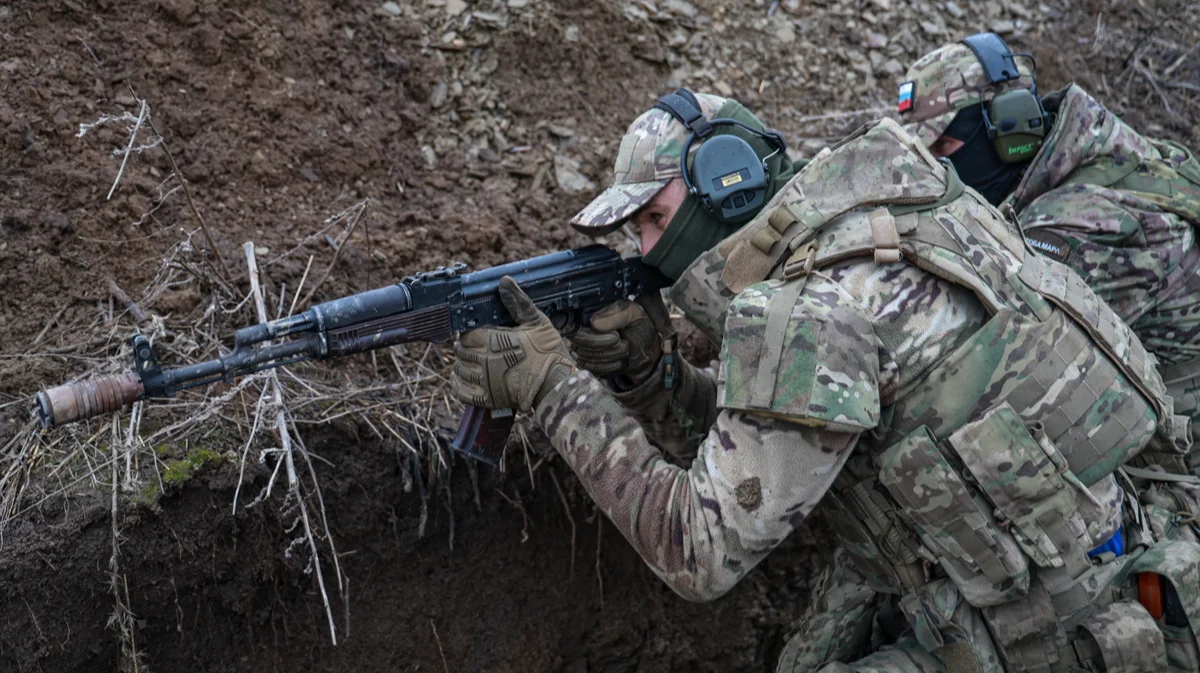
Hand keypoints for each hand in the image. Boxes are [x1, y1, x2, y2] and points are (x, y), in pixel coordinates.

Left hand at [452, 276, 574, 411]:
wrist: (557, 386)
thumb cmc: (548, 353)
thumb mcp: (537, 322)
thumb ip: (518, 302)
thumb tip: (505, 281)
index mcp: (492, 340)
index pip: (466, 334)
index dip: (471, 333)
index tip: (479, 334)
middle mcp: (483, 361)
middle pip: (460, 351)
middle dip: (467, 348)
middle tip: (477, 347)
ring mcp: (483, 381)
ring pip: (459, 370)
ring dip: (463, 365)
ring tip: (472, 362)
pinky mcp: (486, 399)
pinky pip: (461, 392)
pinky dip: (459, 384)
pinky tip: (464, 378)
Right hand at [570, 299, 661, 382]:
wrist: (646, 345)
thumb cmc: (637, 325)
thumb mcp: (632, 313)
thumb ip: (615, 314)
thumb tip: (593, 323)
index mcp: (587, 316)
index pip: (576, 331)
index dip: (595, 338)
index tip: (616, 337)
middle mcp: (580, 332)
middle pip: (582, 347)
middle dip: (608, 348)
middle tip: (624, 342)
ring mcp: (582, 350)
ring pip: (588, 360)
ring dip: (612, 357)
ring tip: (624, 349)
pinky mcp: (589, 364)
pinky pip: (593, 370)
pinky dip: (610, 367)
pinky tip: (620, 360)